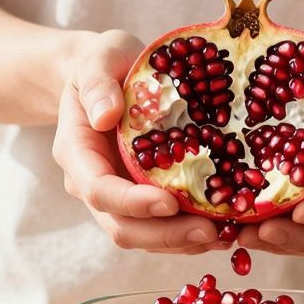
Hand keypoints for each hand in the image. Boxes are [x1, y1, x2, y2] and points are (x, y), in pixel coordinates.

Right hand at [52, 30, 220, 252]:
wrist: (108, 74)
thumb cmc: (105, 62)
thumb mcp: (97, 59)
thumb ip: (98, 83)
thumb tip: (106, 116)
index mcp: (77, 152)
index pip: (98, 190)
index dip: (132, 203)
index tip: (170, 203)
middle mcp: (92, 184)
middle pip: (122, 227)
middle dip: (165, 235)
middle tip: (210, 231)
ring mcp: (118, 196)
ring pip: (144, 236)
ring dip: (182, 243)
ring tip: (225, 236)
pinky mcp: (141, 199)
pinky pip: (162, 228)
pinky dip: (190, 235)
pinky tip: (224, 229)